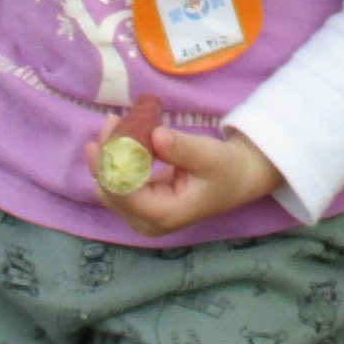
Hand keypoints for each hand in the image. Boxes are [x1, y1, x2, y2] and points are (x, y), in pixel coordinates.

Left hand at [90, 120, 281, 237]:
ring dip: (108, 157)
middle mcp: (147, 222)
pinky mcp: (141, 207)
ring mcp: (142, 217)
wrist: (237, 180)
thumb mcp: (208, 155)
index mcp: (164, 214)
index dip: (113, 163)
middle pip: (111, 192)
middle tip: (112, 120)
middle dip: (106, 157)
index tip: (114, 131)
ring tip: (113, 123)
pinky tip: (117, 137)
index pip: (124, 193)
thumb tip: (156, 135)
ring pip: (110, 188)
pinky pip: (118, 186)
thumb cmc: (225, 168)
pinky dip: (116, 162)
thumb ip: (181, 148)